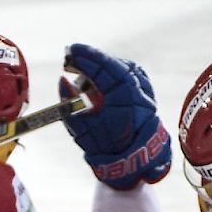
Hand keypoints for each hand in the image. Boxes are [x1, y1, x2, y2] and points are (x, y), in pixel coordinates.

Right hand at [58, 44, 171, 189]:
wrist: (134, 159)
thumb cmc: (106, 147)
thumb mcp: (83, 130)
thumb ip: (70, 105)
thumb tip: (62, 80)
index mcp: (124, 99)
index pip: (104, 70)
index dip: (86, 58)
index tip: (70, 52)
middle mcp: (138, 92)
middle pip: (114, 65)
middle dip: (92, 58)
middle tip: (72, 54)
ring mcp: (146, 91)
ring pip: (123, 67)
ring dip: (104, 64)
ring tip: (85, 68)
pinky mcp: (148, 92)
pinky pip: (131, 74)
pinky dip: (116, 71)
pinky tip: (103, 75)